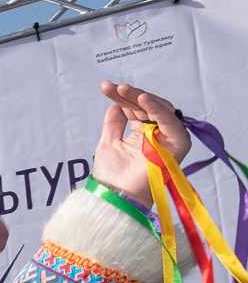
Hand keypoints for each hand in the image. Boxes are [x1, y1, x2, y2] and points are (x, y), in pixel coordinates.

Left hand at [90, 81, 190, 199]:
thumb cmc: (112, 175)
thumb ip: (114, 122)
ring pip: (158, 109)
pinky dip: (156, 109)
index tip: (105, 87)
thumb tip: (115, 104)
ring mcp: (167, 137)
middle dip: (129, 95)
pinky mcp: (177, 143)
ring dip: (140, 98)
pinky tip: (142, 98)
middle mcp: (157, 133)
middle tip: (112, 87)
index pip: (134, 108)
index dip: (121, 97)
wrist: (118, 196)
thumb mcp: (109, 142)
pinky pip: (169, 121)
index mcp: (142, 132)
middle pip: (147, 106)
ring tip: (123, 89)